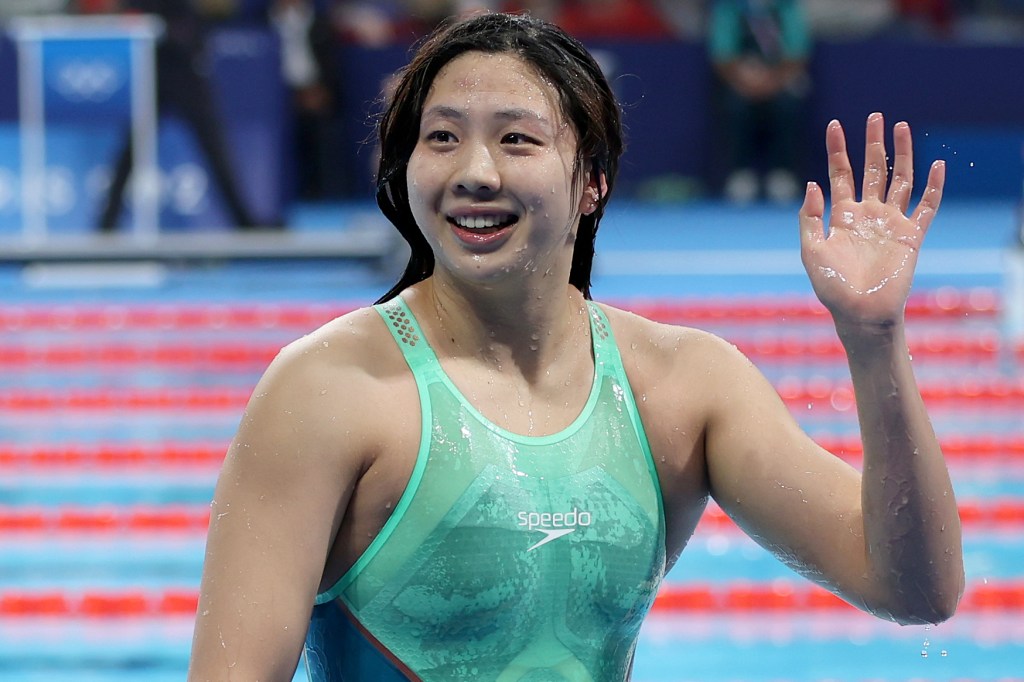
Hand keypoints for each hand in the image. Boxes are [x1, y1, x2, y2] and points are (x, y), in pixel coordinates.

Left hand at [799, 113, 944, 328]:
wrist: (860, 313)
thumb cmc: (832, 287)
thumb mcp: (811, 251)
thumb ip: (810, 218)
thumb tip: (813, 184)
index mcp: (842, 216)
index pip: (840, 174)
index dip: (837, 150)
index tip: (834, 125)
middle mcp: (868, 215)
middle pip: (872, 170)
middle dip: (873, 143)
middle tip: (875, 116)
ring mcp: (891, 223)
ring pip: (900, 180)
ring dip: (902, 154)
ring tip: (901, 127)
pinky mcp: (911, 236)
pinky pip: (926, 207)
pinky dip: (933, 186)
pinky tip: (937, 164)